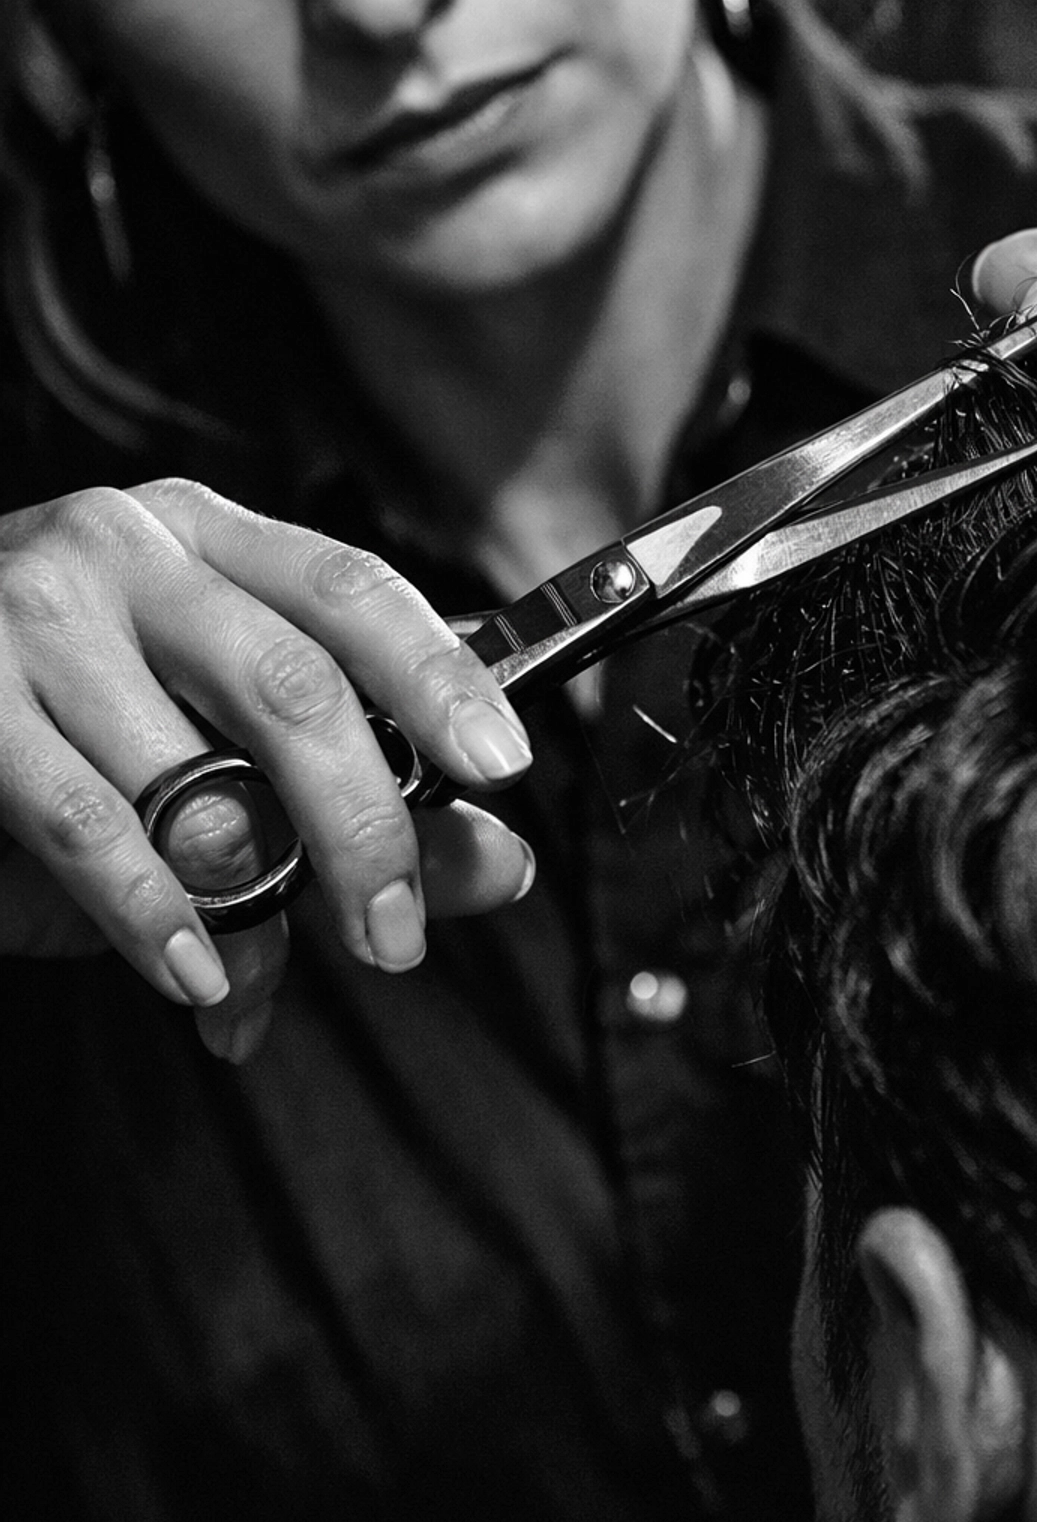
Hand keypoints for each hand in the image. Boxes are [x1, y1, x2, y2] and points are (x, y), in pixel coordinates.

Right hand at [0, 479, 534, 1059]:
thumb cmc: (70, 718)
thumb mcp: (213, 731)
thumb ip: (362, 792)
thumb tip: (502, 863)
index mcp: (209, 536)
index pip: (353, 588)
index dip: (439, 676)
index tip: (504, 765)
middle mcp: (127, 550)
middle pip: (292, 686)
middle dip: (364, 828)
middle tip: (396, 936)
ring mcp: (37, 616)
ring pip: (192, 780)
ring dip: (247, 910)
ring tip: (260, 984)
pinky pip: (91, 828)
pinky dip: (157, 918)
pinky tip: (197, 978)